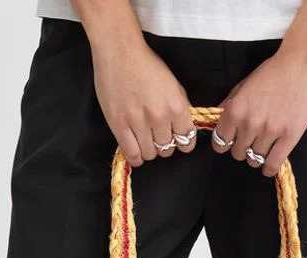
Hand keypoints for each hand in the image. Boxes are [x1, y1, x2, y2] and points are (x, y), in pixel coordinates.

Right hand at [90, 33, 194, 166]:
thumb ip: (180, 107)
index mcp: (176, 106)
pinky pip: (132, 154)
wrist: (119, 51)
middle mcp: (159, 117)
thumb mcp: (173, 84)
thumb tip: (183, 128)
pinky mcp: (119, 125)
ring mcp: (138, 123)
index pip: (187, 140)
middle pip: (167, 149)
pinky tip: (136, 151)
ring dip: (149, 150)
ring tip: (145, 140)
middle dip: (164, 145)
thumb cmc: (145, 64)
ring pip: (150, 154)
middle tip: (157, 136)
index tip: (178, 140)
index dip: (183, 142)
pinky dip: (136, 157)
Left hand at [213, 46, 306, 175]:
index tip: (232, 141)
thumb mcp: (244, 84)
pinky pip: (273, 164)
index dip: (225, 143)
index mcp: (235, 110)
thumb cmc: (273, 71)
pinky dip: (269, 168)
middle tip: (252, 140)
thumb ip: (230, 105)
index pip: (220, 143)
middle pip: (237, 153)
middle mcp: (250, 123)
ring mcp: (270, 131)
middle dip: (243, 148)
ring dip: (258, 156)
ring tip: (264, 147)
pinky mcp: (289, 137)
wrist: (302, 62)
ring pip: (255, 160)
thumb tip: (218, 123)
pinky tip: (269, 165)